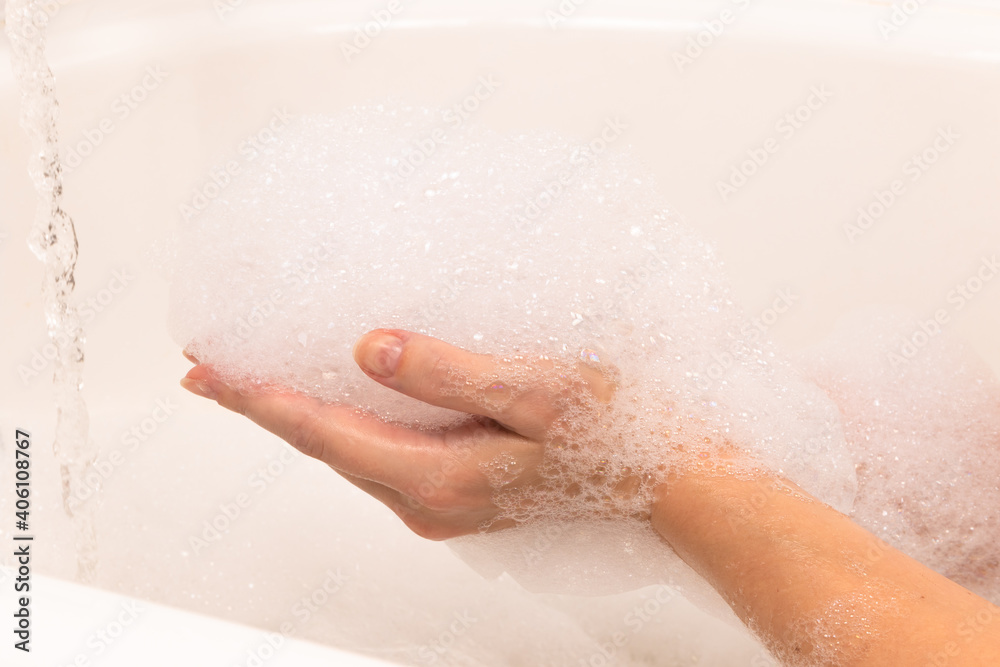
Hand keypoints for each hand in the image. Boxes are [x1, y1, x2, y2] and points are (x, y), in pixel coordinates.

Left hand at [180, 329, 624, 539]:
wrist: (663, 480)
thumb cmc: (611, 429)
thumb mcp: (533, 391)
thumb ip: (448, 375)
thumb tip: (370, 351)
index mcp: (437, 478)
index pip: (325, 434)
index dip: (260, 401)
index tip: (208, 373)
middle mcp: (426, 501)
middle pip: (325, 448)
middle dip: (265, 408)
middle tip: (211, 372)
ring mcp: (440, 502)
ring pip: (349, 454)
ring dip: (300, 416)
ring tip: (255, 382)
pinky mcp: (456, 491)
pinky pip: (379, 455)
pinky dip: (343, 425)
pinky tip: (335, 401)